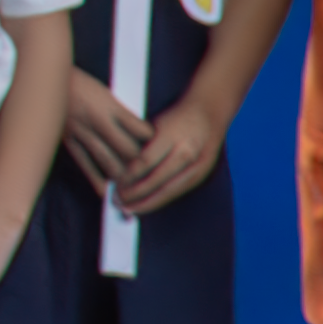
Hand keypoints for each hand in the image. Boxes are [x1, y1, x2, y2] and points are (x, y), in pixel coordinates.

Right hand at [55, 76, 150, 184]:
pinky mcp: (67, 139)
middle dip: (139, 162)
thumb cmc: (77, 82)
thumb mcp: (103, 93)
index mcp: (109, 106)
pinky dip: (95, 179)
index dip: (151, 140)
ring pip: (107, 160)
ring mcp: (81, 132)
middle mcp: (97, 120)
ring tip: (130, 185)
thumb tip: (135, 132)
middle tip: (146, 171)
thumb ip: (118, 113)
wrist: (43, 76)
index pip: (140, 130)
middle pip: (127, 149)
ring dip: (121, 174)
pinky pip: (84, 163)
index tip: (156, 146)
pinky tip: (104, 190)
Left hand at [111, 95, 225, 215]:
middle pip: (157, 180)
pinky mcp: (201, 174)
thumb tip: (118, 165)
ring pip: (169, 190)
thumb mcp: (154, 123)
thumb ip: (140, 143)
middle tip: (117, 202)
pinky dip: (162, 199)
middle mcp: (186, 152)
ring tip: (130, 209)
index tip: (114, 184)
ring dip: (148, 203)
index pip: (145, 161)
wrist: (208, 113)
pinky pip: (179, 191)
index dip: (129, 176)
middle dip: (136, 194)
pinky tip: (148, 204)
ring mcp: (196, 165)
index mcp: (171, 136)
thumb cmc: (174, 117)